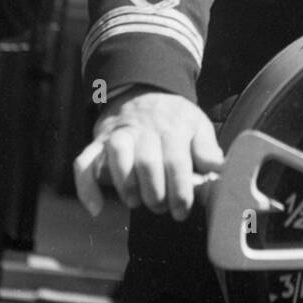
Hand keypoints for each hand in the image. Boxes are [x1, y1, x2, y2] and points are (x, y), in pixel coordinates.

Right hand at [73, 89, 224, 222]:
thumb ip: (208, 150)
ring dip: (127, 186)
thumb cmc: (174, 118)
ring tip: (137, 203)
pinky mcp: (98, 143)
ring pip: (117, 158)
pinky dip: (87, 188)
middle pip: (147, 163)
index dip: (180, 192)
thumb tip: (219, 172)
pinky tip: (97, 209)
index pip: (177, 163)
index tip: (182, 210)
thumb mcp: (197, 125)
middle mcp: (144, 130)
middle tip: (162, 208)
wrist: (142, 92)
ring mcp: (119, 135)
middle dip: (156, 194)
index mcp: (173, 128)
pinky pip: (84, 163)